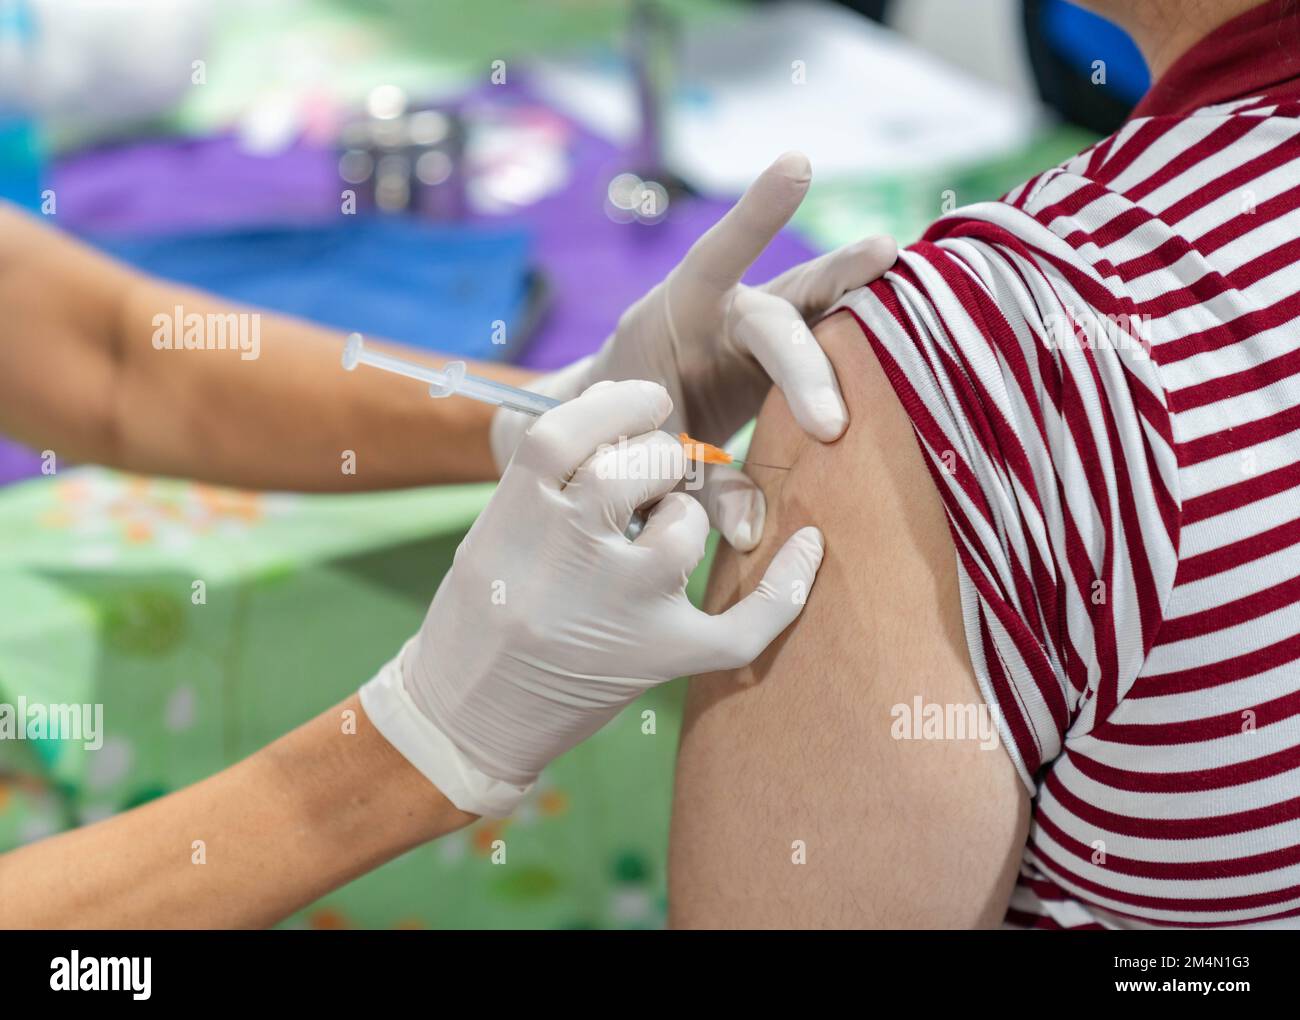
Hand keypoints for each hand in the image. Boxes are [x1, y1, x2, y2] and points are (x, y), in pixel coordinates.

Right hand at [362, 380, 825, 816]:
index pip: (570, 431)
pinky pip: (743, 623)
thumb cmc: (477, 616)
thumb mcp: (493, 532)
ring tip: (660, 535)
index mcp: (515, 516)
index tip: (647, 401)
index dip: (619, 403)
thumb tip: (622, 413)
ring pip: (687, 529)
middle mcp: (566, 557)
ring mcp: (616, 611)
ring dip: (687, 518)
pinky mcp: (657, 659)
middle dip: (661, 458)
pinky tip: (809, 548)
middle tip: (656, 473)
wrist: (461, 719)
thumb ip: (550, 480)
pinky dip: (786, 588)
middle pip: (641, 468)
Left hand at [490, 151, 896, 550]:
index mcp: (675, 314)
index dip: (756, 216)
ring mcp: (762, 345)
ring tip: (906, 270)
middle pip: (784, 305)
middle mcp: (727, 316)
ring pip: (821, 318)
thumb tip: (752, 528)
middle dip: (826, 306)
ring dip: (865, 301)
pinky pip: (832, 363)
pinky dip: (871, 360)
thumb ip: (689, 484)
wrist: (611, 438)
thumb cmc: (614, 430)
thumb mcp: (635, 455)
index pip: (716, 258)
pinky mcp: (785, 378)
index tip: (800, 165)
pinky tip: (920, 349)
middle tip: (856, 334)